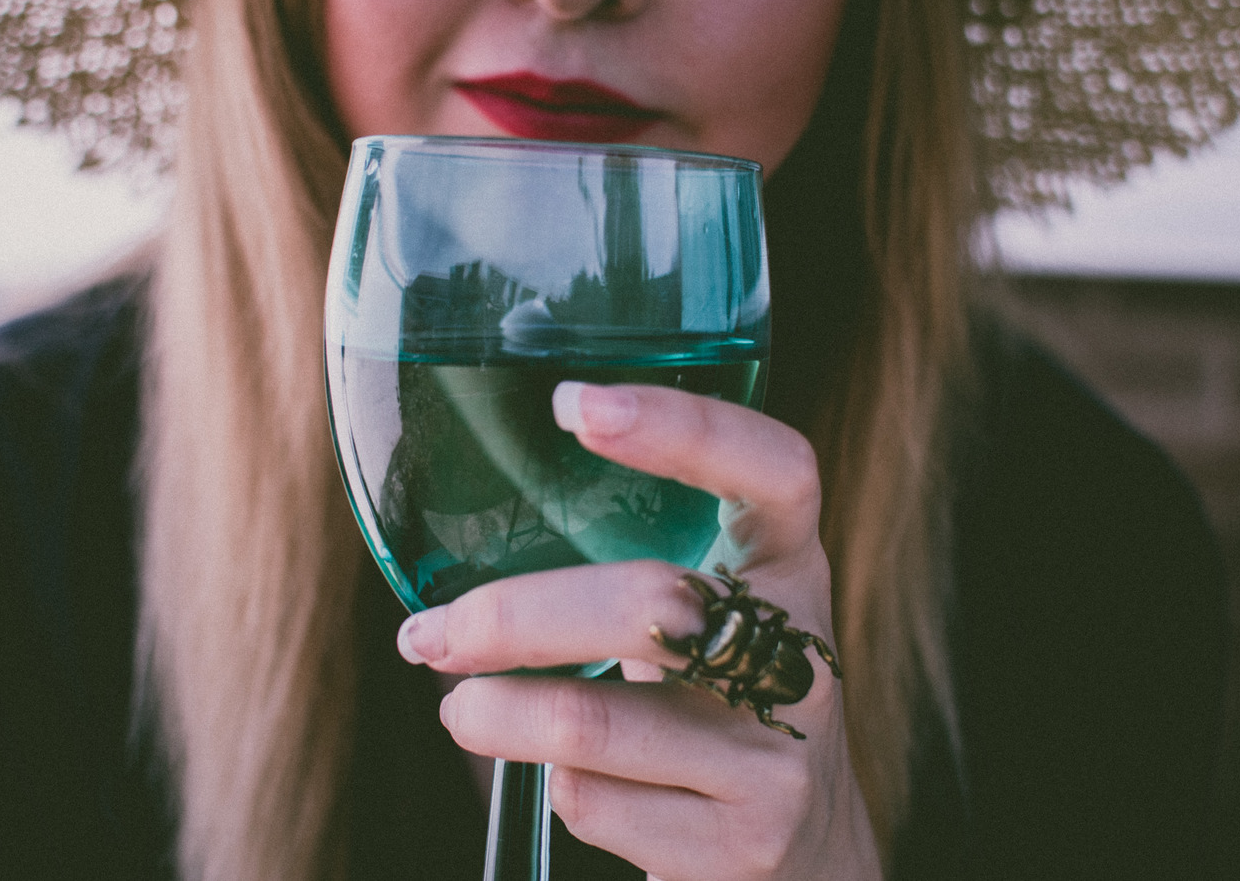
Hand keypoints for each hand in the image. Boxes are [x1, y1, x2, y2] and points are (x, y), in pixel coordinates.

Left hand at [395, 382, 881, 879]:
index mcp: (790, 567)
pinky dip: (550, 784)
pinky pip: (593, 802)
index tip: (576, 403)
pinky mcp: (742, 846)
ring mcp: (777, 757)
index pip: (775, 469)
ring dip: (494, 716)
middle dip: (516, 615)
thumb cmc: (719, 702)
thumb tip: (455, 517)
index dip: (685, 426)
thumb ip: (644, 563)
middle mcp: (800, 655)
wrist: (809, 855)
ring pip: (593, 723)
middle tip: (430, 633)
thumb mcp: (714, 614)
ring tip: (463, 708)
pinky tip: (560, 776)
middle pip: (654, 604)